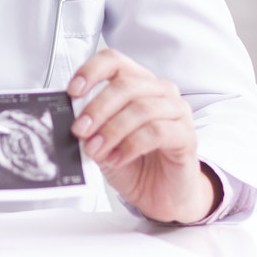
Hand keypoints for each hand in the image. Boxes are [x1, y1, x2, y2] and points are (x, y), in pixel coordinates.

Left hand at [67, 49, 215, 223]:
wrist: (160, 195)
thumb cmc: (134, 164)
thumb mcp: (102, 143)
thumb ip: (89, 128)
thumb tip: (70, 119)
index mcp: (138, 84)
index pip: (115, 61)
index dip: (92, 71)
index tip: (73, 91)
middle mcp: (160, 92)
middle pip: (126, 84)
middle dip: (97, 108)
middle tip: (80, 130)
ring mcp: (177, 112)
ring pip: (141, 108)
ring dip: (112, 131)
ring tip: (96, 150)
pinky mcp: (186, 135)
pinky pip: (157, 132)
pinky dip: (131, 146)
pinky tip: (118, 158)